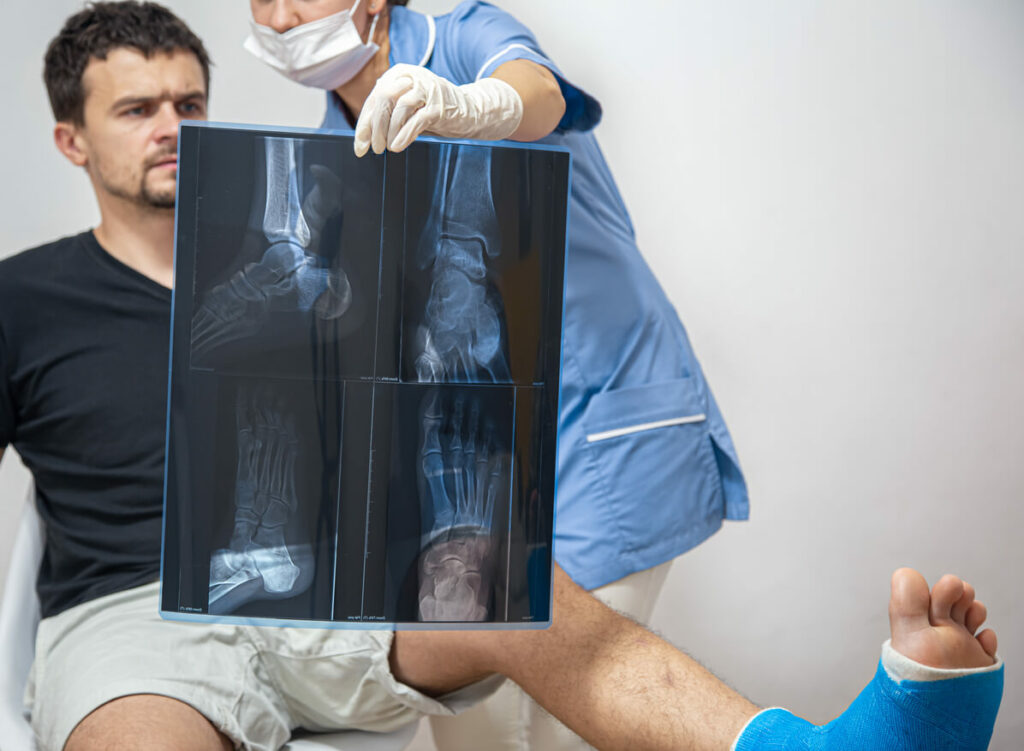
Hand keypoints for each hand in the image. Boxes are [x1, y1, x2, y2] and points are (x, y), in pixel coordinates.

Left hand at [354, 63, 522, 156]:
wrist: (470, 110)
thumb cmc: (433, 111)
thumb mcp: (406, 110)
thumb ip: (385, 116)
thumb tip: (362, 139)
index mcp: (398, 73)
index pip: (374, 99)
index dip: (364, 125)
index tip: (360, 147)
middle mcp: (411, 76)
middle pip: (384, 100)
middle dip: (375, 128)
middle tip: (375, 149)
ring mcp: (427, 89)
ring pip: (399, 108)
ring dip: (389, 132)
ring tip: (388, 148)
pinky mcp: (439, 105)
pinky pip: (416, 120)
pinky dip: (405, 135)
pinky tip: (398, 146)